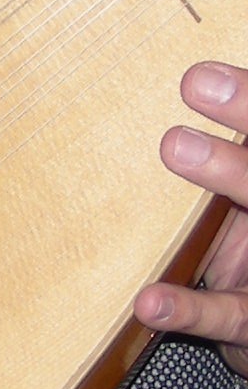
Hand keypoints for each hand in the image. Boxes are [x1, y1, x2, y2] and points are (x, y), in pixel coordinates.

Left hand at [135, 62, 247, 373]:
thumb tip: (174, 87)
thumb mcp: (230, 187)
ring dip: (228, 173)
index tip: (200, 74)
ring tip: (174, 144)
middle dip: (244, 117)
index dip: (247, 99)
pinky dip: (188, 308)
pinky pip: (228, 314)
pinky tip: (151, 300)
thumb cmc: (236, 241)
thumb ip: (217, 153)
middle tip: (195, 83)